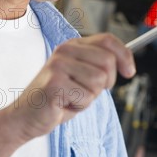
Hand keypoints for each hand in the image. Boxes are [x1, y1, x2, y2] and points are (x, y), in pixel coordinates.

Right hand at [7, 33, 135, 141]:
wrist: (26, 116)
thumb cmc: (58, 99)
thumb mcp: (82, 77)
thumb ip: (99, 67)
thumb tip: (127, 64)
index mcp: (73, 45)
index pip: (108, 40)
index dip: (125, 55)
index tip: (130, 71)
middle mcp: (65, 50)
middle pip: (108, 62)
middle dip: (106, 82)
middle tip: (88, 91)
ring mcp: (58, 65)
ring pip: (99, 81)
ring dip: (90, 96)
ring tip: (72, 97)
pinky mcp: (54, 83)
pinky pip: (86, 96)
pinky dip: (80, 106)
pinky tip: (64, 104)